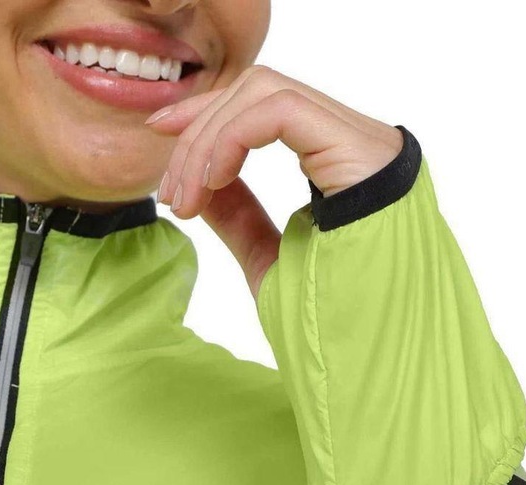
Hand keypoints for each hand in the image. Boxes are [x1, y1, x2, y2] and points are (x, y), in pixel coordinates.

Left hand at [144, 65, 403, 303]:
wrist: (366, 351)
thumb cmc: (326, 318)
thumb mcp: (266, 256)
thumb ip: (239, 214)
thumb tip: (206, 178)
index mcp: (338, 161)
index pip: (263, 105)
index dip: (206, 113)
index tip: (159, 131)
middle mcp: (354, 140)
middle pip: (257, 92)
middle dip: (197, 132)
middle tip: (169, 192)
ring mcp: (361, 141)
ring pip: (264, 93)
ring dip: (207, 140)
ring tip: (186, 199)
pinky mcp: (360, 149)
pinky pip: (281, 111)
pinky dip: (231, 139)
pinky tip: (214, 183)